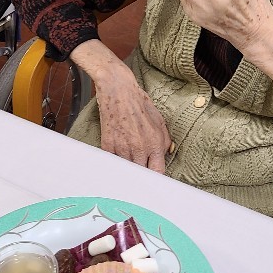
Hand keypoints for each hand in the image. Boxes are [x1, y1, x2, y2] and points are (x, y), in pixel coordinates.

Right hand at [70, 40, 171, 171]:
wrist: (118, 90)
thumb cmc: (139, 103)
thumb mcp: (160, 121)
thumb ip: (165, 141)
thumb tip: (165, 156)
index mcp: (154, 143)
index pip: (158, 173)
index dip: (157, 179)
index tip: (156, 181)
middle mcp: (139, 148)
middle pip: (141, 175)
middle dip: (142, 176)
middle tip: (142, 174)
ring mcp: (122, 148)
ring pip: (126, 171)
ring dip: (128, 169)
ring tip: (129, 166)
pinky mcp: (108, 145)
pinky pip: (112, 163)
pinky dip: (115, 163)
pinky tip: (118, 158)